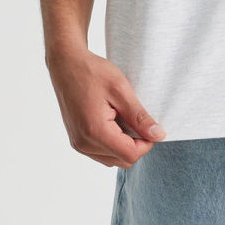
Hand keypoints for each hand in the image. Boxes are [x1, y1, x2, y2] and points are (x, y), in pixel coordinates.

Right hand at [46, 44, 165, 166]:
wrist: (66, 64)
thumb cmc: (92, 72)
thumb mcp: (121, 91)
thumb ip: (139, 117)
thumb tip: (158, 135)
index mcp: (95, 131)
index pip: (130, 155)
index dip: (146, 144)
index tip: (149, 126)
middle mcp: (83, 143)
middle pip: (122, 160)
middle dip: (136, 145)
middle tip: (137, 121)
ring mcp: (78, 143)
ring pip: (112, 159)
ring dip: (124, 145)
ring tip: (122, 119)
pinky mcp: (76, 140)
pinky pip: (101, 153)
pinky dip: (112, 143)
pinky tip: (113, 123)